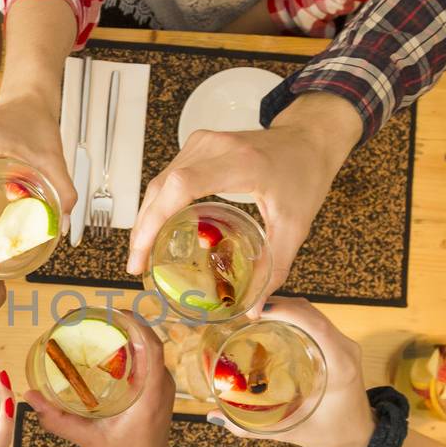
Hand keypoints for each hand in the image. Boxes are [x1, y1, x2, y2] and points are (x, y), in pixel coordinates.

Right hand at [25, 312, 174, 446]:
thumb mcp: (88, 439)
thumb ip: (58, 420)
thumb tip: (31, 397)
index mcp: (150, 396)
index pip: (153, 349)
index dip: (138, 325)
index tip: (116, 312)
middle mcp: (162, 388)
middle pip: (151, 343)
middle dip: (128, 325)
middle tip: (99, 316)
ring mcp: (163, 389)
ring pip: (151, 351)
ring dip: (132, 336)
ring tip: (103, 327)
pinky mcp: (159, 392)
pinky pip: (150, 361)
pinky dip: (134, 349)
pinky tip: (112, 348)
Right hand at [126, 94, 362, 302]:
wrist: (308, 138)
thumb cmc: (303, 175)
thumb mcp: (295, 225)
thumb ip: (275, 266)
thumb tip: (254, 308)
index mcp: (239, 163)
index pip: (181, 186)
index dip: (154, 220)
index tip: (143, 254)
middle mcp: (213, 147)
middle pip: (161, 187)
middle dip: (142, 228)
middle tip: (137, 265)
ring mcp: (202, 143)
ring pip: (159, 182)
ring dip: (147, 217)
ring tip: (142, 253)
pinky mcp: (197, 146)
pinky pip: (168, 176)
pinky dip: (158, 204)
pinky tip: (158, 230)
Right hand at [206, 297, 374, 446]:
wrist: (362, 436)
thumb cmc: (333, 434)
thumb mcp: (293, 431)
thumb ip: (253, 428)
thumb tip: (215, 417)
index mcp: (339, 366)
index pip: (315, 324)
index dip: (286, 310)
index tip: (255, 311)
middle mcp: (345, 349)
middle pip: (310, 312)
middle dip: (276, 304)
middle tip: (243, 311)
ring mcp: (344, 344)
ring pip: (312, 312)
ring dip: (283, 307)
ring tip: (252, 313)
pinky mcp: (339, 345)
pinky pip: (314, 320)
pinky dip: (291, 315)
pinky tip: (269, 321)